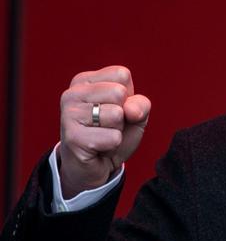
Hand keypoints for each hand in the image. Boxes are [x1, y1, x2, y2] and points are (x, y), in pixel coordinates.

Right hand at [58, 66, 150, 198]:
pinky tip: (98, 148)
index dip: (128, 96)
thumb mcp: (135, 113)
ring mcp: (69, 115)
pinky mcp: (72, 138)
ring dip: (117, 131)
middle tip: (108, 126)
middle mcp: (72, 94)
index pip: (122, 74)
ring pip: (116, 115)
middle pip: (119, 92)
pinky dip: (112, 146)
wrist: (95, 166)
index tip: (114, 108)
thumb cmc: (113, 132)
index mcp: (85, 80)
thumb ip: (141, 104)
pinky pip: (113, 138)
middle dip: (123, 114)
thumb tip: (131, 110)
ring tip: (103, 136)